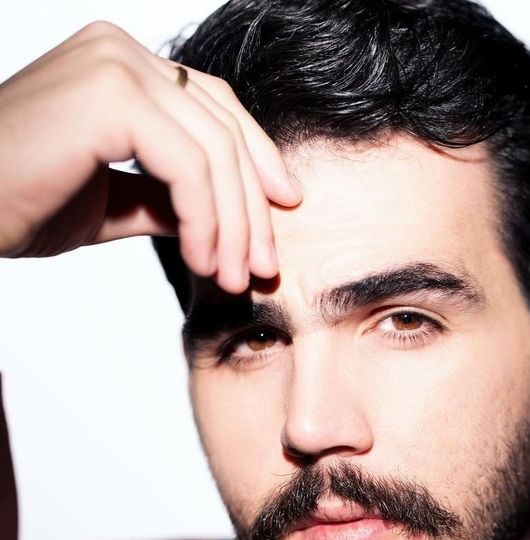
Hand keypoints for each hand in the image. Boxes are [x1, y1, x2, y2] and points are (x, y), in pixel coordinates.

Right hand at [0, 20, 300, 291]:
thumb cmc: (19, 202)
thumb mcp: (115, 202)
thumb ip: (170, 199)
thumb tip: (222, 221)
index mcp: (123, 67)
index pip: (215, 110)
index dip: (258, 161)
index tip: (283, 212)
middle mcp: (121, 51)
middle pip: (224, 130)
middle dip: (253, 207)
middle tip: (262, 267)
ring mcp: (115, 65)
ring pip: (216, 152)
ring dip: (233, 225)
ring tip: (233, 277)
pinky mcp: (109, 95)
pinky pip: (190, 166)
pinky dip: (207, 220)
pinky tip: (205, 261)